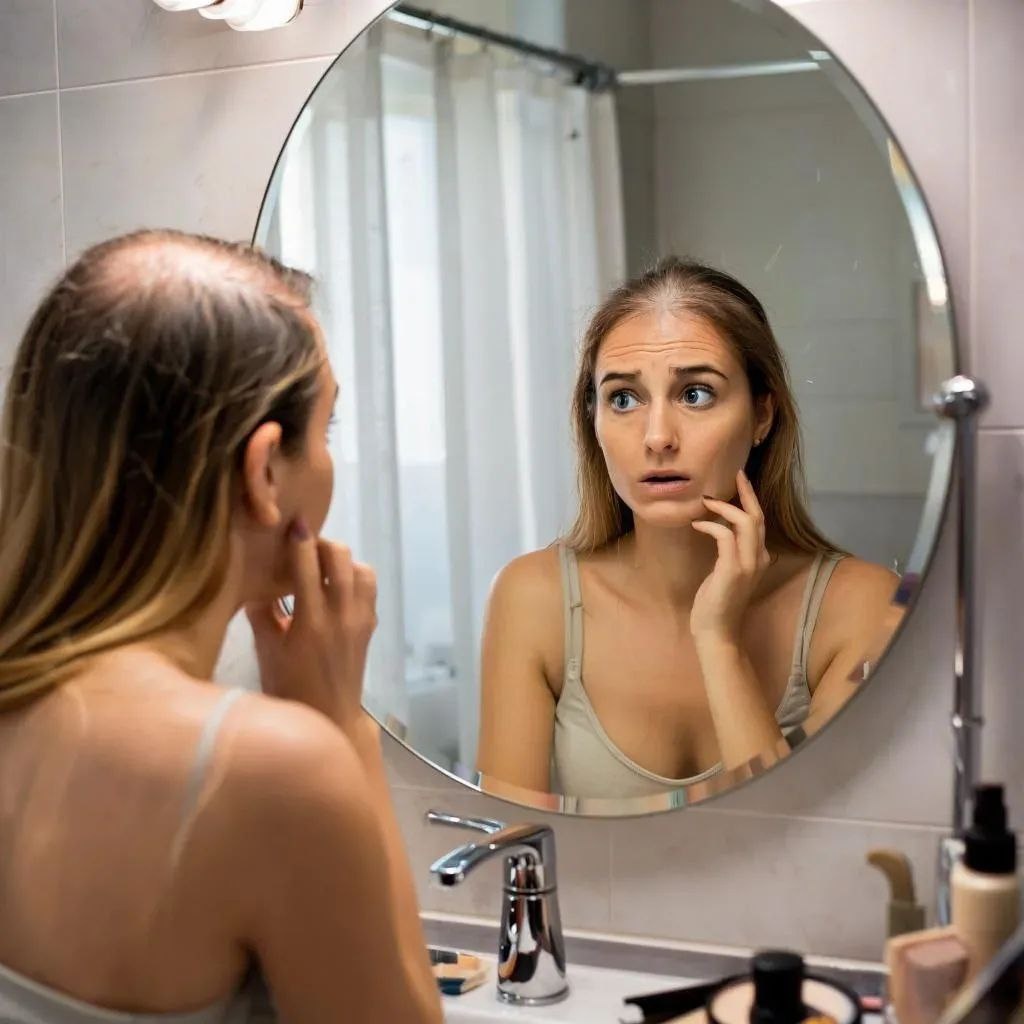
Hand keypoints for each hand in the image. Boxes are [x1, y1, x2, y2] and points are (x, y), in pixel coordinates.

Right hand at [245, 519, 377, 734]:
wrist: (329, 716)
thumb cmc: (289, 687)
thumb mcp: (266, 651)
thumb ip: (261, 613)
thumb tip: (253, 581)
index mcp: (310, 622)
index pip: (307, 567)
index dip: (300, 540)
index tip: (292, 524)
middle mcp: (340, 616)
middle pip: (341, 559)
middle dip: (323, 544)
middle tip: (304, 547)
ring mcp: (360, 620)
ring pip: (361, 569)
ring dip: (343, 560)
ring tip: (322, 567)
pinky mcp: (370, 625)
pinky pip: (368, 587)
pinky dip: (355, 577)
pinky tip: (336, 586)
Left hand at [690, 470, 769, 643]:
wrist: (716, 632)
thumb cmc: (716, 604)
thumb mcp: (725, 572)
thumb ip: (728, 553)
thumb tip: (716, 529)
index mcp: (758, 558)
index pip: (759, 521)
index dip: (750, 499)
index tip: (739, 480)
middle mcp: (759, 558)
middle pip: (757, 516)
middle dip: (745, 493)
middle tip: (733, 475)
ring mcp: (748, 565)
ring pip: (746, 523)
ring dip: (724, 507)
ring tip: (706, 501)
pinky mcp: (733, 570)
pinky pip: (725, 537)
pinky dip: (711, 526)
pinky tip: (697, 525)